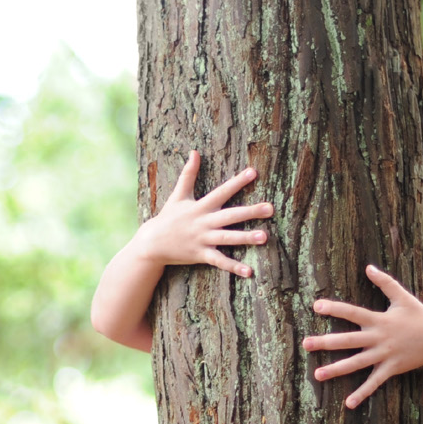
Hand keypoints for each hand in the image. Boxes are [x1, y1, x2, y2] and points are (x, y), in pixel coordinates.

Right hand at [138, 150, 273, 277]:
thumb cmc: (168, 217)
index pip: (222, 191)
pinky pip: (220, 261)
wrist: (152, 243)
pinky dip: (233, 267)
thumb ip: (188, 174)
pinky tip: (249, 272)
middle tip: (270, 208)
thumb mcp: (178, 195)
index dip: (238, 181)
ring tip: (265, 237)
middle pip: (231, 215)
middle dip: (251, 212)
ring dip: (246, 238)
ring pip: (228, 238)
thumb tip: (194, 152)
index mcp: (201, 206)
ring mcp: (203, 239)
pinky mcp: (201, 255)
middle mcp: (204, 222)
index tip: (254, 172)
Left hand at [303, 265, 422, 407]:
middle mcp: (378, 338)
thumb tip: (368, 267)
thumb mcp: (403, 297)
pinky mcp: (391, 369)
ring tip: (317, 375)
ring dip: (336, 369)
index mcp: (379, 320)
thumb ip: (385, 282)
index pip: (353, 313)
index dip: (335, 309)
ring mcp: (384, 355)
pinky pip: (374, 382)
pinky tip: (348, 403)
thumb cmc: (419, 316)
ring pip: (356, 363)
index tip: (316, 306)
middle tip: (305, 344)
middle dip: (326, 342)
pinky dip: (362, 393)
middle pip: (348, 340)